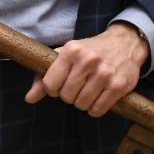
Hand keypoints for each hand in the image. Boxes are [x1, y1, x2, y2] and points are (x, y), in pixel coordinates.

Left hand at [26, 22, 146, 116]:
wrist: (125, 43)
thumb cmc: (90, 50)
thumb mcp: (65, 55)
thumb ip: (44, 76)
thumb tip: (29, 98)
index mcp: (72, 50)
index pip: (50, 84)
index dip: (52, 89)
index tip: (60, 84)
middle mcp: (88, 60)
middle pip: (66, 96)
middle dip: (69, 95)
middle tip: (78, 85)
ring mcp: (105, 73)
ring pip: (82, 105)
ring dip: (83, 102)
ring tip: (89, 89)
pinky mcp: (118, 85)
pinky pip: (98, 110)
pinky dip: (96, 108)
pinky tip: (99, 95)